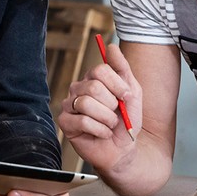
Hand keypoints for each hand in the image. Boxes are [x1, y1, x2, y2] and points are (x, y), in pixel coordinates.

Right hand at [58, 42, 141, 170]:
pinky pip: (82, 121)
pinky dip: (99, 129)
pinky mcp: (65, 122)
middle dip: (111, 104)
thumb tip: (111, 46)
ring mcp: (69, 105)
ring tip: (109, 125)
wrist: (122, 149)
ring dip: (106, 119)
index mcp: (93, 78)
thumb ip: (122, 69)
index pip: (101, 70)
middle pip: (93, 87)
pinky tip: (102, 133)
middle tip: (115, 114)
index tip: (126, 96)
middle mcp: (78, 88)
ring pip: (87, 104)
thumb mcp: (131, 93)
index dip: (117, 85)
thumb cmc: (125, 121)